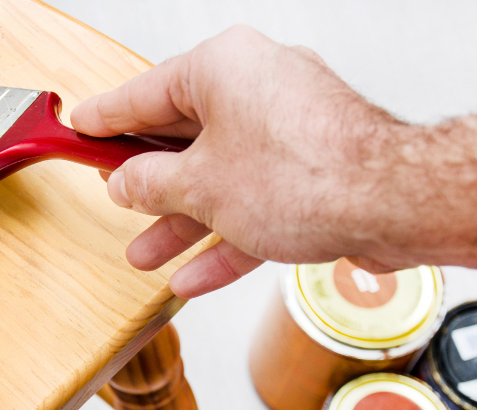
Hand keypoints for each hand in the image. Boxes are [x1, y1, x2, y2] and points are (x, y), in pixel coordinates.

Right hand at [71, 25, 405, 296]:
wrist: (394, 205)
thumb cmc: (309, 175)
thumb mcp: (200, 186)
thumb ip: (151, 185)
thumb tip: (126, 184)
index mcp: (224, 68)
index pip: (145, 93)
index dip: (106, 119)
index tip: (81, 128)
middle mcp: (257, 89)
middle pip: (183, 138)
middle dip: (146, 184)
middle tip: (112, 197)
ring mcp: (288, 131)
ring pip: (219, 179)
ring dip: (181, 222)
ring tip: (144, 254)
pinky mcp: (312, 172)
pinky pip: (255, 203)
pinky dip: (225, 237)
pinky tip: (195, 274)